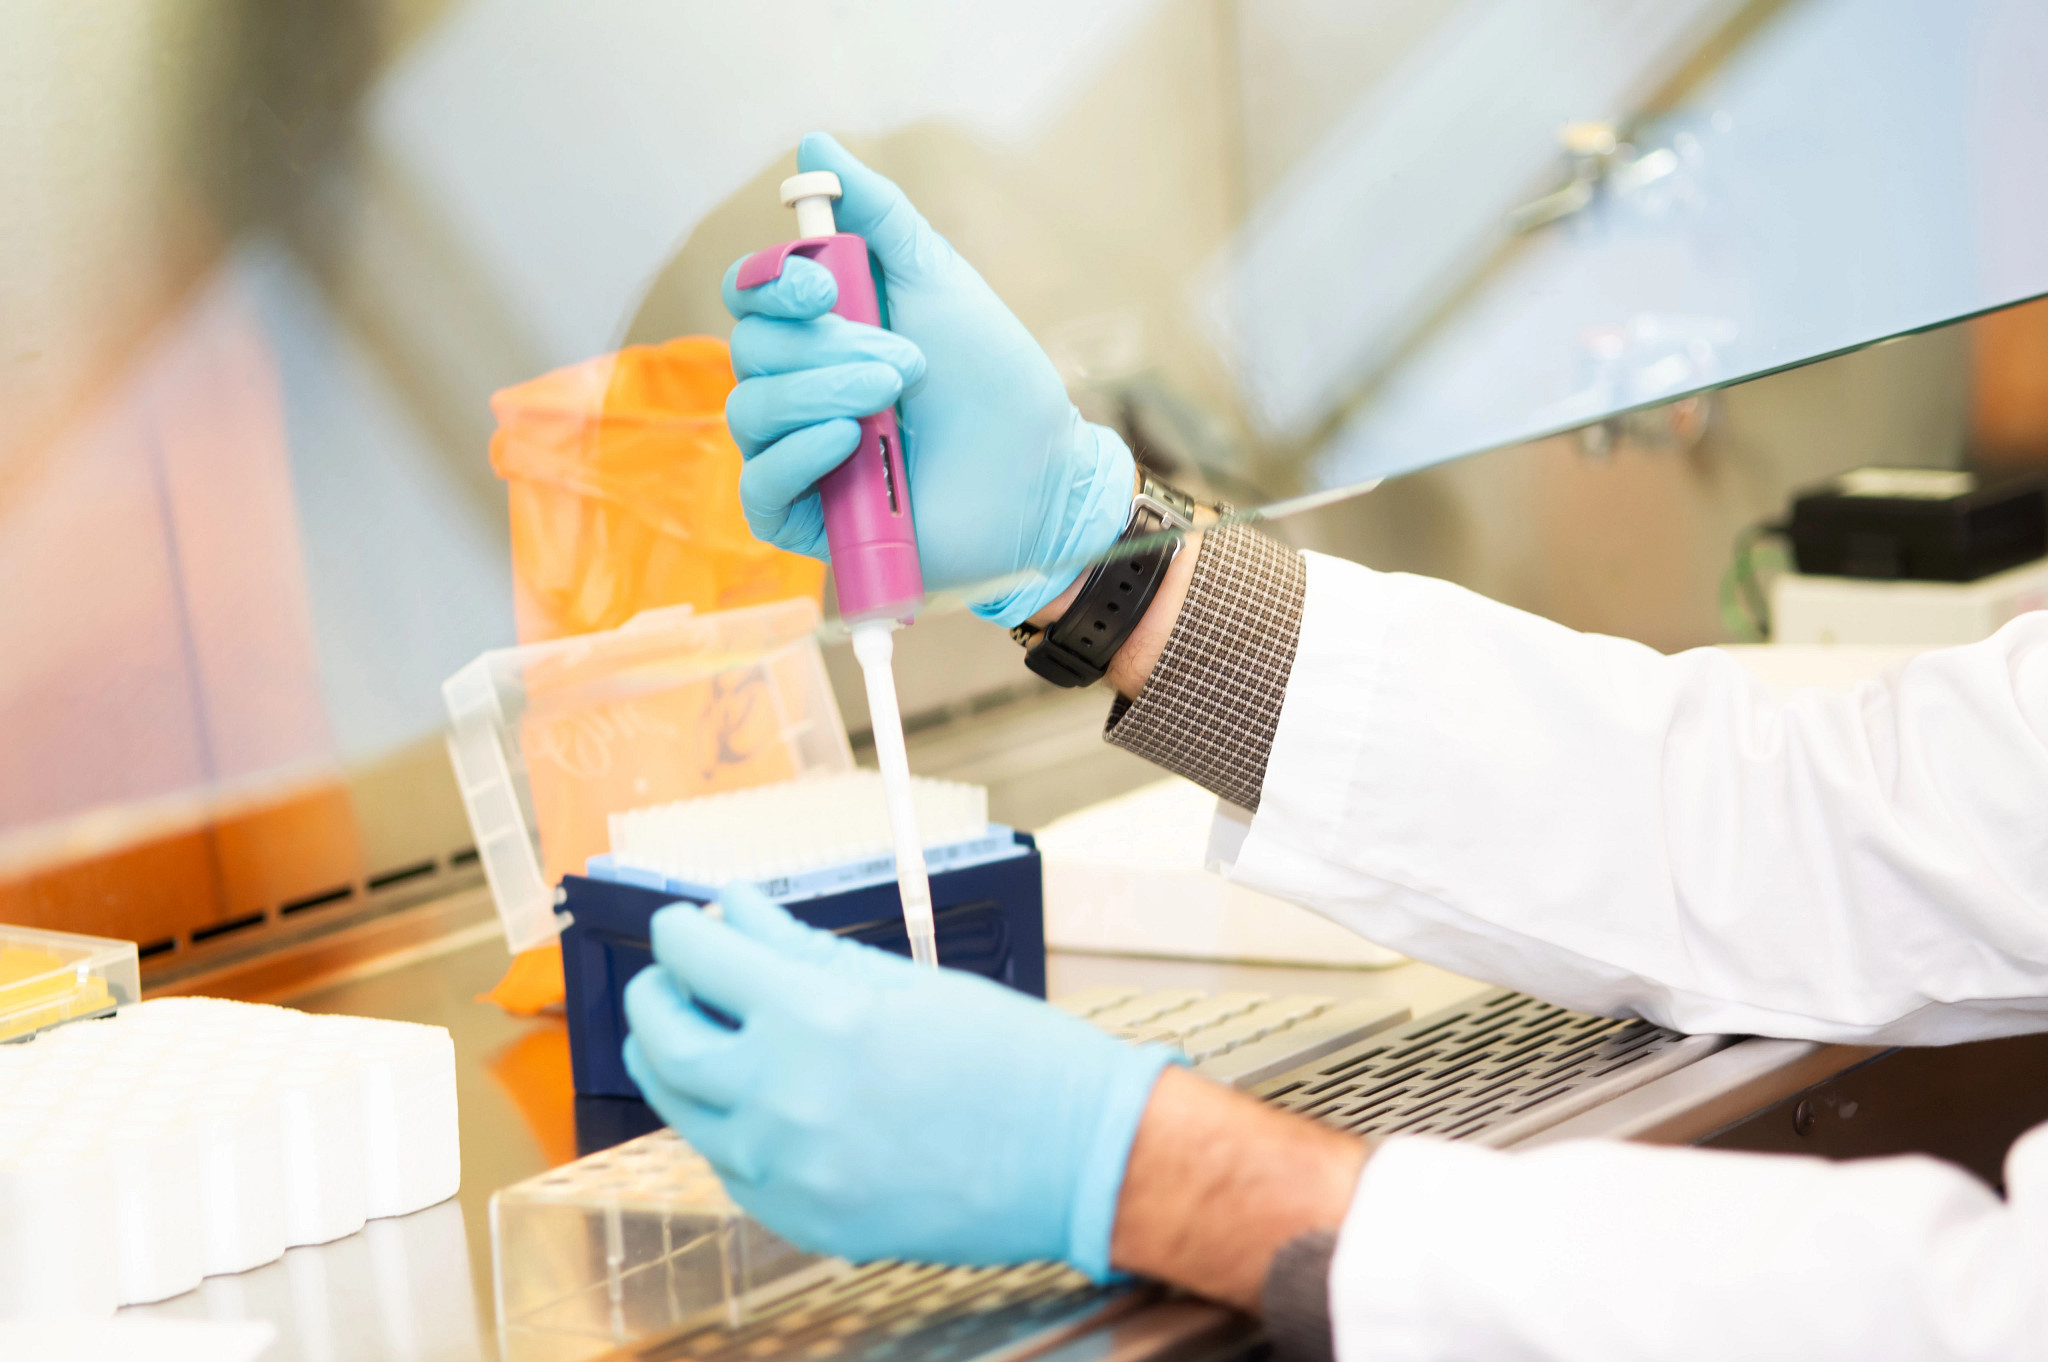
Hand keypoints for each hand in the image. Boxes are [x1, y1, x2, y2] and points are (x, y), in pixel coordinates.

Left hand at [620, 884, 1175, 1276]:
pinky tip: (744, 1102)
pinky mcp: (805, 1222)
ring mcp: (791, 1170)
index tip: (679, 926)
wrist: (1078, 1158)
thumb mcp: (907, 983)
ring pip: (683, 1112)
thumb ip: (804, 948)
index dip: (679, 935)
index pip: (700, 961)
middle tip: (666, 979)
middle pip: (666, 1041)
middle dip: (653, 999)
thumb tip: (735, 909)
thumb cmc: (1013, 1061)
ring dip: (671, 1064)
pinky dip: (720, 1127)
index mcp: (821, 1019)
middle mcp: (789, 1097)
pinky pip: (729, 1168)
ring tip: (689, 1036)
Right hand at [722, 132, 1135, 627]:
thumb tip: (813, 146)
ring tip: (893, 399)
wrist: (1039, 471)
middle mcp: (798, 387)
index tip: (825, 286)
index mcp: (821, 329)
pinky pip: (758, 486)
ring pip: (749, 410)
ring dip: (823, 394)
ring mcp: (797, 454)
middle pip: (750, 348)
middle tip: (908, 364)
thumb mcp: (937, 281)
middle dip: (829, 347)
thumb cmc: (995, 380)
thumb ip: (878, 215)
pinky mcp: (805, 519)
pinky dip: (798, 457)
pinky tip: (850, 443)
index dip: (771, 282)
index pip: (749, 295)